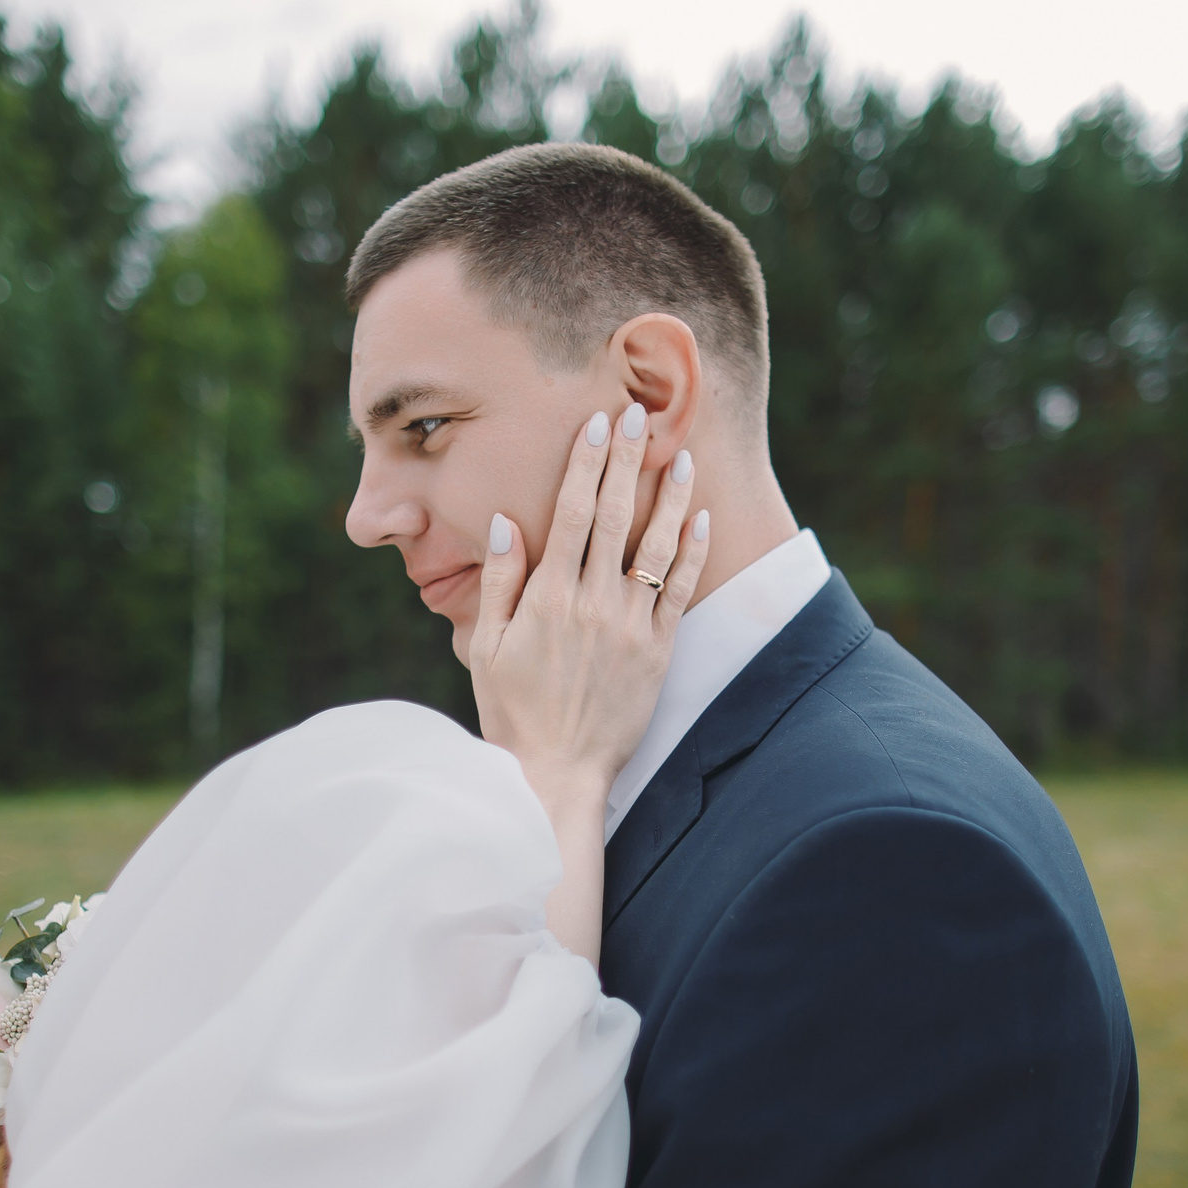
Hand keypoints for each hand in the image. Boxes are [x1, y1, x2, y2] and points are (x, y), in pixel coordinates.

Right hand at [469, 402, 705, 828]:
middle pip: (616, 516)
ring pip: (656, 546)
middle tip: (639, 416)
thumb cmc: (512, 710)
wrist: (555, 772)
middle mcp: (594, 603)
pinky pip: (680, 591)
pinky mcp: (658, 650)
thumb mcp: (487, 646)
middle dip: (628, 461)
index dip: (586, 464)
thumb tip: (508, 521)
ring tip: (680, 456)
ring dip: (670, 497)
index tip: (596, 425)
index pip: (572, 513)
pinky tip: (700, 518)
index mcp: (548, 597)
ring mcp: (631, 626)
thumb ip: (500, 581)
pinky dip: (692, 552)